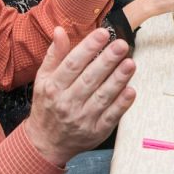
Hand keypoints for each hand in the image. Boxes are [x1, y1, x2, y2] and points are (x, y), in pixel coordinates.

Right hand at [24, 27, 136, 165]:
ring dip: (118, 80)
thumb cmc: (47, 105)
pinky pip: (110, 117)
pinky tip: (131, 90)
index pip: (72, 64)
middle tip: (122, 45)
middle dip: (107, 61)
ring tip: (130, 63)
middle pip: (89, 79)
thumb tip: (60, 30)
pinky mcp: (95, 131)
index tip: (103, 33)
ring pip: (102, 96)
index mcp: (53, 87)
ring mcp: (82, 119)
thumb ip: (54, 55)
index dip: (88, 47)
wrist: (45, 143)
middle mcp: (66, 103)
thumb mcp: (43, 79)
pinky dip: (121, 104)